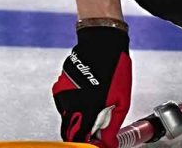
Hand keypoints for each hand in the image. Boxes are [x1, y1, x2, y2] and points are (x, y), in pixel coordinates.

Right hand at [52, 26, 131, 146]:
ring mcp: (63, 94)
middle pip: (68, 132)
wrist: (102, 43)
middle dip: (80, 136)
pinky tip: (86, 97)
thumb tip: (108, 141)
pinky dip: (73, 106)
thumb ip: (113, 123)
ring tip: (94, 107)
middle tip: (94, 133)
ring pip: (67, 117)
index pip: (79, 138)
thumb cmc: (115, 68)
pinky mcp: (59, 87)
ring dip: (78, 119)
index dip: (87, 144)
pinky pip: (64, 104)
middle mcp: (70, 103)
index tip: (96, 144)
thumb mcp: (121, 99)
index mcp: (87, 108)